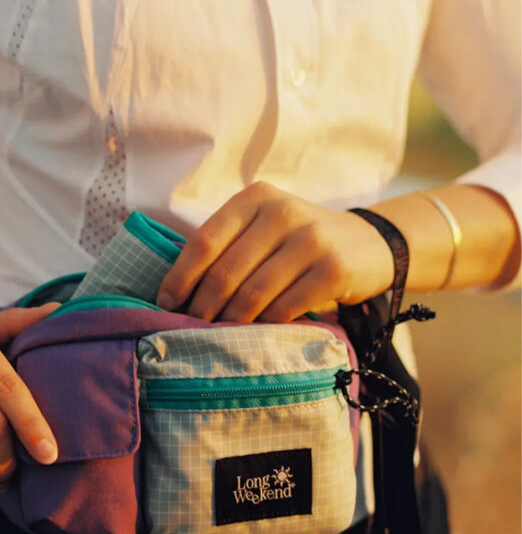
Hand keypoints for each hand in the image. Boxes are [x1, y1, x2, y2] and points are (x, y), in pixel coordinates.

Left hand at [156, 181, 393, 322]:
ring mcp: (311, 239)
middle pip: (225, 272)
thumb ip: (228, 246)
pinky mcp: (333, 269)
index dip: (180, 277)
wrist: (368, 244)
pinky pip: (284, 309)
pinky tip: (255, 334)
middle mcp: (282, 212)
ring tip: (217, 336)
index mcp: (255, 198)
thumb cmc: (298, 241)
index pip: (204, 241)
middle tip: (190, 328)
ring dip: (230, 322)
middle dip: (202, 307)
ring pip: (253, 294)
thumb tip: (177, 291)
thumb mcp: (264, 226)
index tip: (164, 303)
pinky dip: (264, 327)